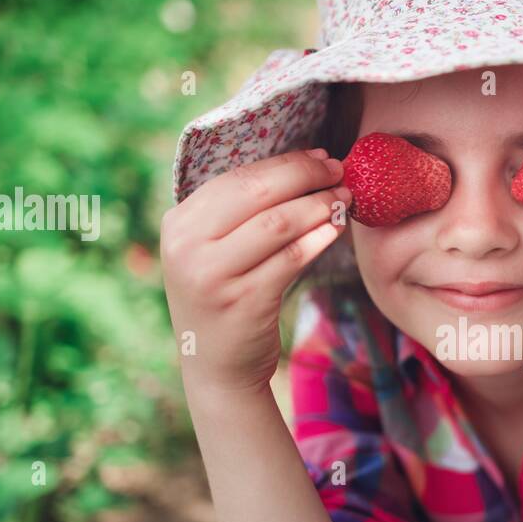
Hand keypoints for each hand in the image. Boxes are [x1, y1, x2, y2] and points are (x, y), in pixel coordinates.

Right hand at [159, 149, 351, 395]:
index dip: (284, 164)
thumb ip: (237, 214)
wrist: (216, 366)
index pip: (237, 179)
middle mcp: (187, 247)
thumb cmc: (224, 298)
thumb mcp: (213, 252)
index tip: (319, 156)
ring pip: (278, 223)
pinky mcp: (245, 301)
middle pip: (258, 193)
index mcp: (178, 224)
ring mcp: (213, 275)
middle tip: (338, 172)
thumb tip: (301, 165)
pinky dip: (318, 239)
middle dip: (305, 177)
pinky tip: (336, 228)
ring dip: (318, 206)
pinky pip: (291, 259)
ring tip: (344, 198)